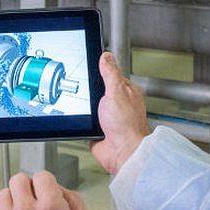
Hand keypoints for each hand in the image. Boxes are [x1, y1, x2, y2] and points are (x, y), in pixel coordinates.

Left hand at [0, 171, 93, 209]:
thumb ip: (74, 200)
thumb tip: (59, 189)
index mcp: (50, 207)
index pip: (41, 176)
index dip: (46, 183)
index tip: (45, 190)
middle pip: (18, 180)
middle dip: (27, 187)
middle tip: (32, 199)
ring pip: (4, 195)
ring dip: (14, 201)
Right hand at [90, 52, 149, 174]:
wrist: (122, 153)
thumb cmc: (127, 125)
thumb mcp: (116, 91)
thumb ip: (110, 73)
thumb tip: (106, 56)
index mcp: (126, 92)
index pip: (111, 75)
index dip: (100, 71)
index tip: (89, 66)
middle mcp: (119, 105)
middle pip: (98, 91)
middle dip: (90, 92)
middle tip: (84, 90)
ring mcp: (108, 118)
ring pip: (91, 107)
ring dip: (86, 109)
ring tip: (84, 108)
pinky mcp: (99, 130)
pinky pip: (86, 122)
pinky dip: (82, 122)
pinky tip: (82, 121)